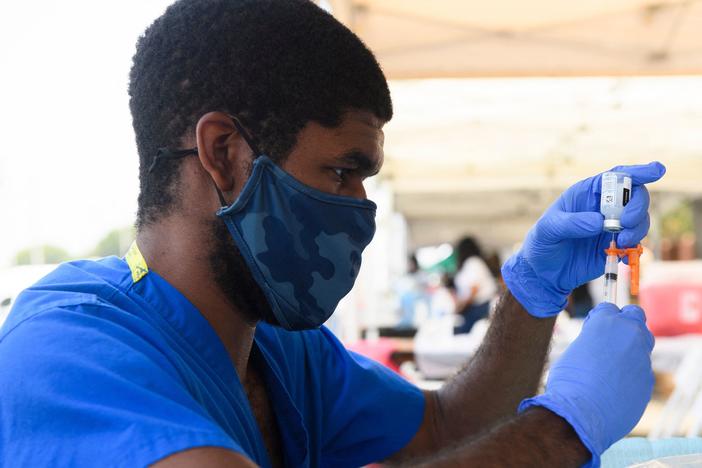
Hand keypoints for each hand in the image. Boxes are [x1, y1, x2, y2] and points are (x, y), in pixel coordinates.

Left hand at [501, 162, 664, 316]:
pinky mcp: (616, 247)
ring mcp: (612, 227)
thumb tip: (599, 222)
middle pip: (635, 197)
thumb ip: (571, 223)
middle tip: (625, 223)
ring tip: (620, 243)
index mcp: (587, 193)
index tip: (656, 171)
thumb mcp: (548, 230)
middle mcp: (603, 207)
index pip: (616, 176)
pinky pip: (636, 243)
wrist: (543, 273)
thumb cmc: (542, 243)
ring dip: (637, 230)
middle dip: (637, 207)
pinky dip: (635, 249)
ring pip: (639, 220)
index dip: (638, 172)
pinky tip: (623, 257)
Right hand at [519, 303, 654, 467]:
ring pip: (642, 343)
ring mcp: (642, 356)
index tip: (593, 329)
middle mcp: (629, 334)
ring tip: (611, 364)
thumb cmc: (569, 381)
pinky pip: (641, 368)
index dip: (600, 318)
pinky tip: (614, 386)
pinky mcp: (648, 379)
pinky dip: (631, 372)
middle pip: (635, 315)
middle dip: (625, 323)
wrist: (582, 413)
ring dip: (630, 348)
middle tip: (609, 339)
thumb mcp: (575, 351)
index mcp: (606, 322)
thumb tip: (600, 345)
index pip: (609, 307)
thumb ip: (593, 342)